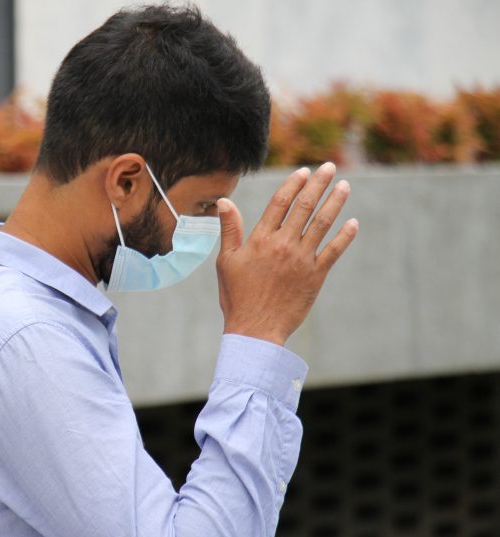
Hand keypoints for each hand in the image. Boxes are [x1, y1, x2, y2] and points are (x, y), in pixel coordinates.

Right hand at [216, 162, 358, 345]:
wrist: (255, 329)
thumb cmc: (237, 296)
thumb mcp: (226, 261)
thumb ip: (229, 229)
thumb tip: (224, 201)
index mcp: (260, 239)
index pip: (280, 202)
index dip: (294, 184)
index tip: (304, 171)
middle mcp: (283, 245)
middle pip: (304, 206)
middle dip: (319, 184)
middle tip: (330, 167)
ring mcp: (301, 259)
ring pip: (322, 224)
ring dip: (335, 202)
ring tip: (344, 186)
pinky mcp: (315, 276)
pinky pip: (334, 251)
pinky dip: (345, 236)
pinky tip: (352, 223)